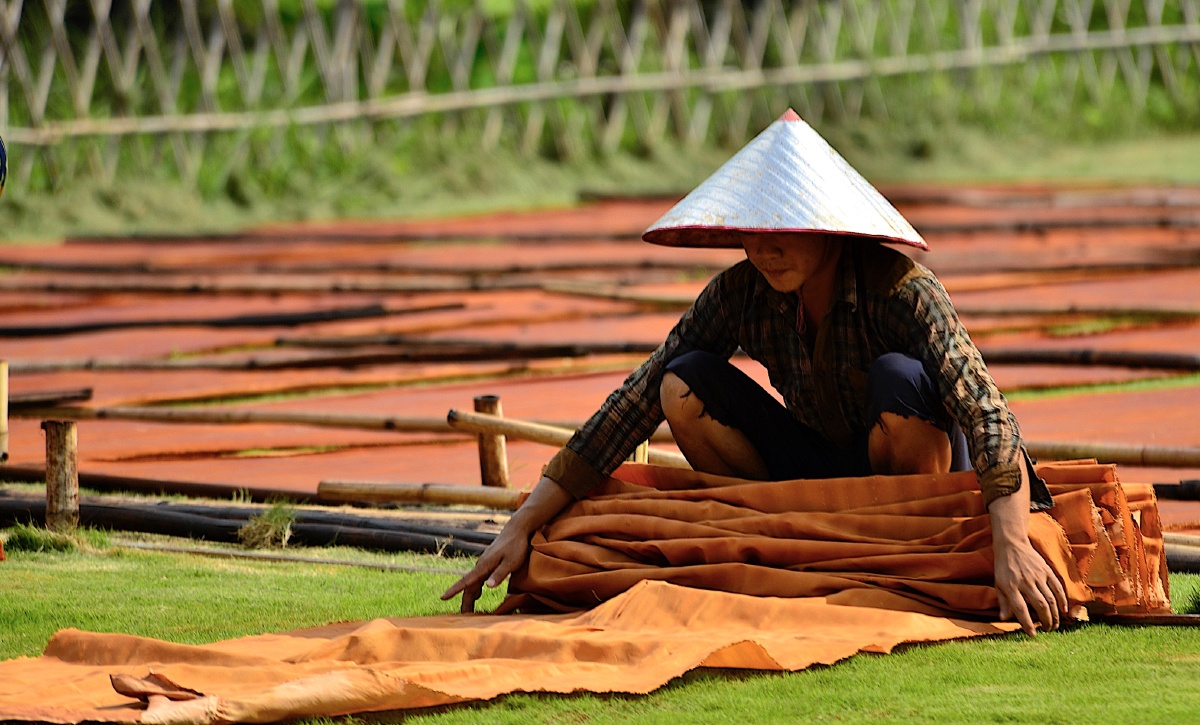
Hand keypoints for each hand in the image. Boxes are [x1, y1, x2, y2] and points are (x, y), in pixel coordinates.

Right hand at [441, 475, 572, 612]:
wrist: (517, 529)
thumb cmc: (516, 546)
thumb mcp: (512, 562)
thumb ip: (500, 574)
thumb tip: (487, 587)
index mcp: (484, 565)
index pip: (466, 581)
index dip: (454, 590)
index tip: (443, 598)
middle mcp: (481, 565)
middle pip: (469, 586)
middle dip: (465, 601)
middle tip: (463, 617)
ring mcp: (484, 563)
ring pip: (473, 582)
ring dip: (470, 596)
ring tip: (469, 611)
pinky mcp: (489, 563)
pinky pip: (478, 578)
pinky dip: (475, 588)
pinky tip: (477, 594)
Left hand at [993, 538, 1067, 635]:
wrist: (1011, 545)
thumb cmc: (1003, 568)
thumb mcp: (998, 584)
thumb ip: (1003, 602)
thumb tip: (1003, 619)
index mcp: (1010, 586)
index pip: (1020, 608)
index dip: (1027, 623)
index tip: (1033, 634)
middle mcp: (1025, 581)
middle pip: (1040, 605)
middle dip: (1046, 620)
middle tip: (1047, 630)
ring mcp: (1037, 575)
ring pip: (1050, 598)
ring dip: (1054, 614)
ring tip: (1055, 625)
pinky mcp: (1046, 570)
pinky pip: (1057, 587)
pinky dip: (1062, 600)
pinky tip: (1063, 610)